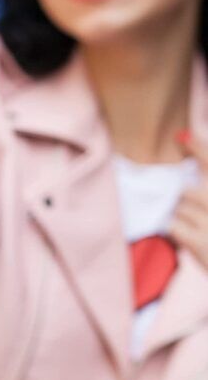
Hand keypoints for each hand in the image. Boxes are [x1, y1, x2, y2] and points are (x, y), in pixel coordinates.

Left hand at [169, 129, 207, 270]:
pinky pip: (174, 226)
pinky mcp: (203, 244)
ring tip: (203, 230)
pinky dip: (179, 232)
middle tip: (199, 215)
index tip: (181, 135)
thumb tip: (187, 144)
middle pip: (187, 191)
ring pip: (179, 208)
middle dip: (186, 200)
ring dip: (184, 217)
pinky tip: (194, 241)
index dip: (199, 147)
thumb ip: (207, 184)